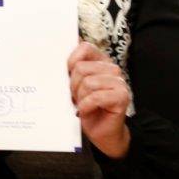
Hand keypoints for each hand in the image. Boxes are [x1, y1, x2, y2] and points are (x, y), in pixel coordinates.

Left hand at [68, 41, 131, 158]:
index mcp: (100, 61)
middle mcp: (111, 69)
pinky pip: (96, 97)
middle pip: (81, 68)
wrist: (101, 131)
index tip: (67, 74)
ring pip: (88, 82)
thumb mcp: (74, 85)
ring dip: (80, 97)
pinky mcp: (122, 96)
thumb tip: (56, 57)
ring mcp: (119, 82)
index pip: (85, 47)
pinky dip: (86, 106)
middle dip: (73, 85)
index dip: (71, 60)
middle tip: (76, 97)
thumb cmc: (86, 107)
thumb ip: (70, 69)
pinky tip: (86, 111)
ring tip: (83, 104)